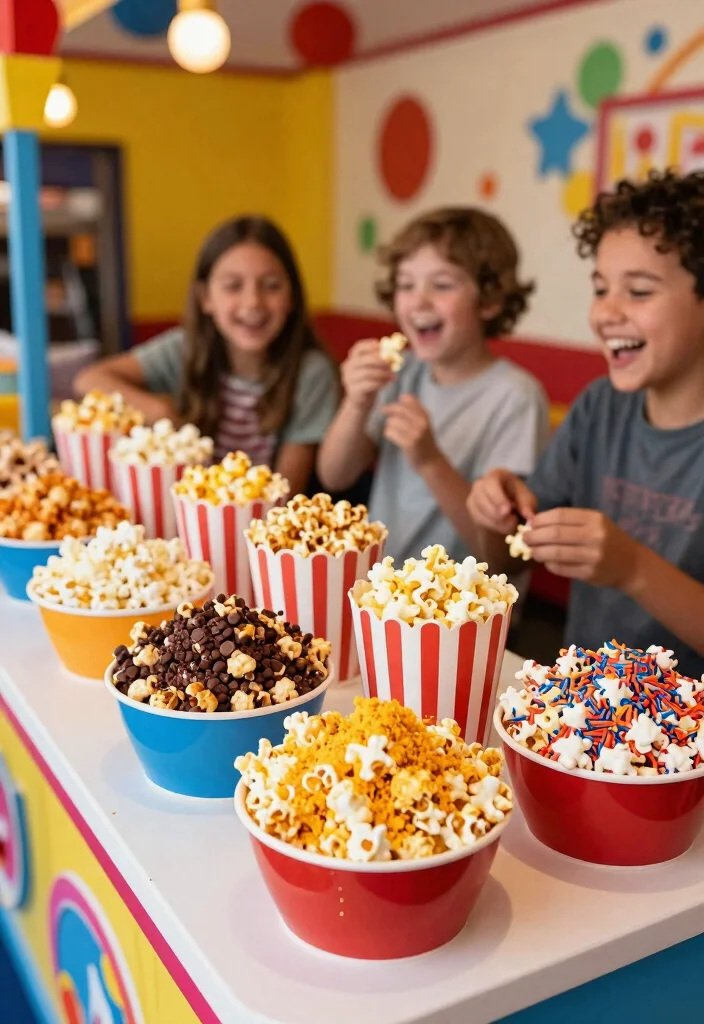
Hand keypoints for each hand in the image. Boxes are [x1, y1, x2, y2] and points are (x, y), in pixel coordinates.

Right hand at [341, 339, 394, 411]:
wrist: (361, 402)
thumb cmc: (369, 382)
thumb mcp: (373, 369)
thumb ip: (381, 360)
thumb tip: (395, 352)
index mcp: (352, 359)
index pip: (358, 348)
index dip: (369, 346)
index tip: (381, 346)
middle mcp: (348, 368)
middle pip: (363, 360)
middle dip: (378, 360)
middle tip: (390, 363)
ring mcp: (349, 380)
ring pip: (367, 373)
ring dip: (382, 373)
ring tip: (392, 375)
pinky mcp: (353, 391)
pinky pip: (368, 385)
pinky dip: (380, 383)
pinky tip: (387, 383)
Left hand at [382, 395, 439, 469]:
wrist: (431, 461)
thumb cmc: (424, 441)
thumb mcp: (423, 422)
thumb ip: (415, 409)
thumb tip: (402, 396)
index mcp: (425, 415)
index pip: (408, 399)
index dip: (397, 401)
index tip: (392, 407)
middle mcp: (422, 422)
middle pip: (398, 409)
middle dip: (388, 409)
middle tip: (383, 411)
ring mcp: (416, 433)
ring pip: (392, 421)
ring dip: (389, 425)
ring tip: (394, 431)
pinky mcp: (409, 443)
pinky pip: (390, 432)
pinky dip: (389, 434)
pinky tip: (394, 438)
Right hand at [467, 468, 536, 535]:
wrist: (508, 509)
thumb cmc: (518, 499)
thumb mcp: (527, 500)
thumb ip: (527, 506)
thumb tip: (530, 517)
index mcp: (497, 475)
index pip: (492, 483)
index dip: (498, 497)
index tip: (507, 511)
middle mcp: (481, 483)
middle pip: (481, 497)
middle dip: (495, 512)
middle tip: (511, 523)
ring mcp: (474, 496)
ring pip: (478, 510)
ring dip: (495, 521)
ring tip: (511, 526)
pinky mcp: (472, 509)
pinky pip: (478, 519)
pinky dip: (491, 526)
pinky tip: (502, 528)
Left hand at [526, 507, 641, 588]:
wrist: (631, 563)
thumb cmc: (607, 539)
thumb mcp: (594, 523)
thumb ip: (568, 521)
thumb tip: (534, 523)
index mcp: (595, 519)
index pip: (560, 515)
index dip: (541, 520)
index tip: (530, 524)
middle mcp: (595, 536)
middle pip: (556, 534)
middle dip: (535, 536)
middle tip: (525, 539)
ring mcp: (593, 556)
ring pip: (556, 553)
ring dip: (538, 552)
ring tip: (532, 551)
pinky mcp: (590, 573)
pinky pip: (562, 568)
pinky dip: (549, 565)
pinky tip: (546, 561)